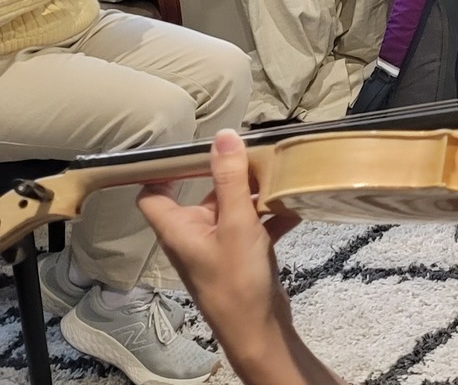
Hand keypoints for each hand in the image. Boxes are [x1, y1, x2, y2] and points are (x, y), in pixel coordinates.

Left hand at [136, 131, 301, 354]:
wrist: (258, 329)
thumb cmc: (237, 279)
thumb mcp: (236, 223)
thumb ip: (230, 179)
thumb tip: (223, 136)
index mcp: (178, 228)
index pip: (153, 193)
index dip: (164, 170)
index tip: (192, 148)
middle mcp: (193, 235)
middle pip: (204, 195)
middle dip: (231, 175)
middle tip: (257, 154)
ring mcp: (219, 246)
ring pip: (233, 209)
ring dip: (256, 195)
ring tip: (283, 177)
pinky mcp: (242, 256)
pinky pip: (254, 227)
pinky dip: (272, 216)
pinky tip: (296, 206)